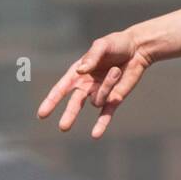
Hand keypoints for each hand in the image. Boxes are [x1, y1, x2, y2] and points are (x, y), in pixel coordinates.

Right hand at [36, 30, 153, 138]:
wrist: (138, 49)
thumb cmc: (116, 44)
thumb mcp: (102, 46)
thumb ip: (91, 58)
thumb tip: (81, 70)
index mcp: (78, 73)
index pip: (61, 89)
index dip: (51, 101)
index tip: (42, 114)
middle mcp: (86, 86)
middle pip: (74, 104)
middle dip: (69, 115)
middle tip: (63, 127)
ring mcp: (100, 93)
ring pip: (97, 100)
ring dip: (107, 86)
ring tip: (117, 70)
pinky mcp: (114, 99)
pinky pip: (106, 114)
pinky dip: (101, 124)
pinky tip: (95, 135)